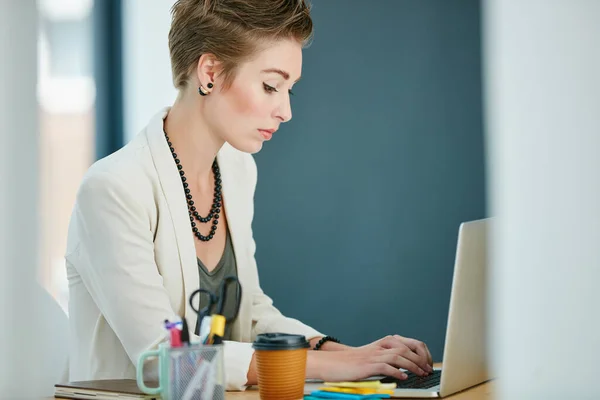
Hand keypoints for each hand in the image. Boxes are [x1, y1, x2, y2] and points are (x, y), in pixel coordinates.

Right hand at [306, 335, 431, 381]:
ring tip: (421, 374)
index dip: (422, 353)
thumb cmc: (354, 362)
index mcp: (384, 342)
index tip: (428, 363)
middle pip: (407, 348)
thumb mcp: (374, 355)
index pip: (410, 342)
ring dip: (413, 366)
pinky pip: (385, 367)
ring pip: (399, 356)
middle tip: (428, 371)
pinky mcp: (367, 365)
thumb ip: (389, 357)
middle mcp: (380, 346)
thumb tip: (407, 366)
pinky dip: (396, 371)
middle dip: (421, 360)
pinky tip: (403, 377)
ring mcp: (374, 355)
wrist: (333, 363)